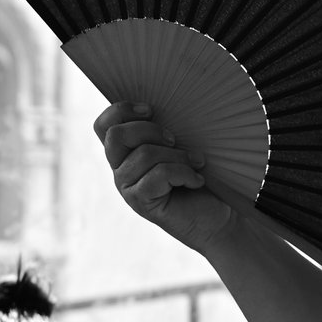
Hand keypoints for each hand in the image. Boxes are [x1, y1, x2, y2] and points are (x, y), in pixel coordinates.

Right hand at [92, 102, 230, 250]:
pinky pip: (158, 175)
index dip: (121, 110)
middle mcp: (120, 168)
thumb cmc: (201, 176)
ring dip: (178, 156)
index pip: (104, 125)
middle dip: (150, 130)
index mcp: (126, 151)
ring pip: (144, 154)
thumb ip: (166, 130)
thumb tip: (170, 106)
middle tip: (175, 140)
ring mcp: (127, 187)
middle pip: (116, 135)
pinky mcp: (141, 202)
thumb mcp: (182, 146)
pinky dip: (184, 173)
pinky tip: (197, 181)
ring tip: (197, 164)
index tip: (152, 109)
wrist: (218, 216)